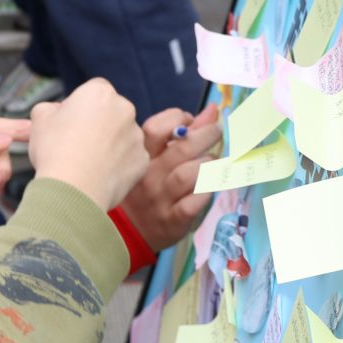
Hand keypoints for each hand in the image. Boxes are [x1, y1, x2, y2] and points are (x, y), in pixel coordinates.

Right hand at [28, 79, 147, 211]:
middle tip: (78, 143)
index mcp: (100, 92)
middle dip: (98, 123)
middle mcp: (124, 109)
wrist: (73, 190)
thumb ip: (50, 107)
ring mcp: (136, 135)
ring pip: (122, 135)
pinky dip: (118, 164)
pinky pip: (129, 158)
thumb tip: (55, 111)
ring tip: (87, 162)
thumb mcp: (39, 118)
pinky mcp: (142, 160)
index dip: (79, 106)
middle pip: (111, 112)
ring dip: (109, 143)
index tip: (68, 123)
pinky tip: (100, 174)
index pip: (93, 91)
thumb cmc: (54, 151)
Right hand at [117, 105, 223, 252]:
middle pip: (180, 148)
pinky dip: (206, 191)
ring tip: (213, 163)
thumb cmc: (144, 188)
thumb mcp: (156, 158)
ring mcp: (161, 199)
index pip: (156, 127)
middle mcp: (149, 176)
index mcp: (141, 157)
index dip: (179, 118)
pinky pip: (193, 203)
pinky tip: (209, 187)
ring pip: (188, 174)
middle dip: (205, 134)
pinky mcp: (173, 220)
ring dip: (207, 164)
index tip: (190, 121)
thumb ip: (184, 132)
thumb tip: (213, 109)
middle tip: (216, 132)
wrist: (127, 232)